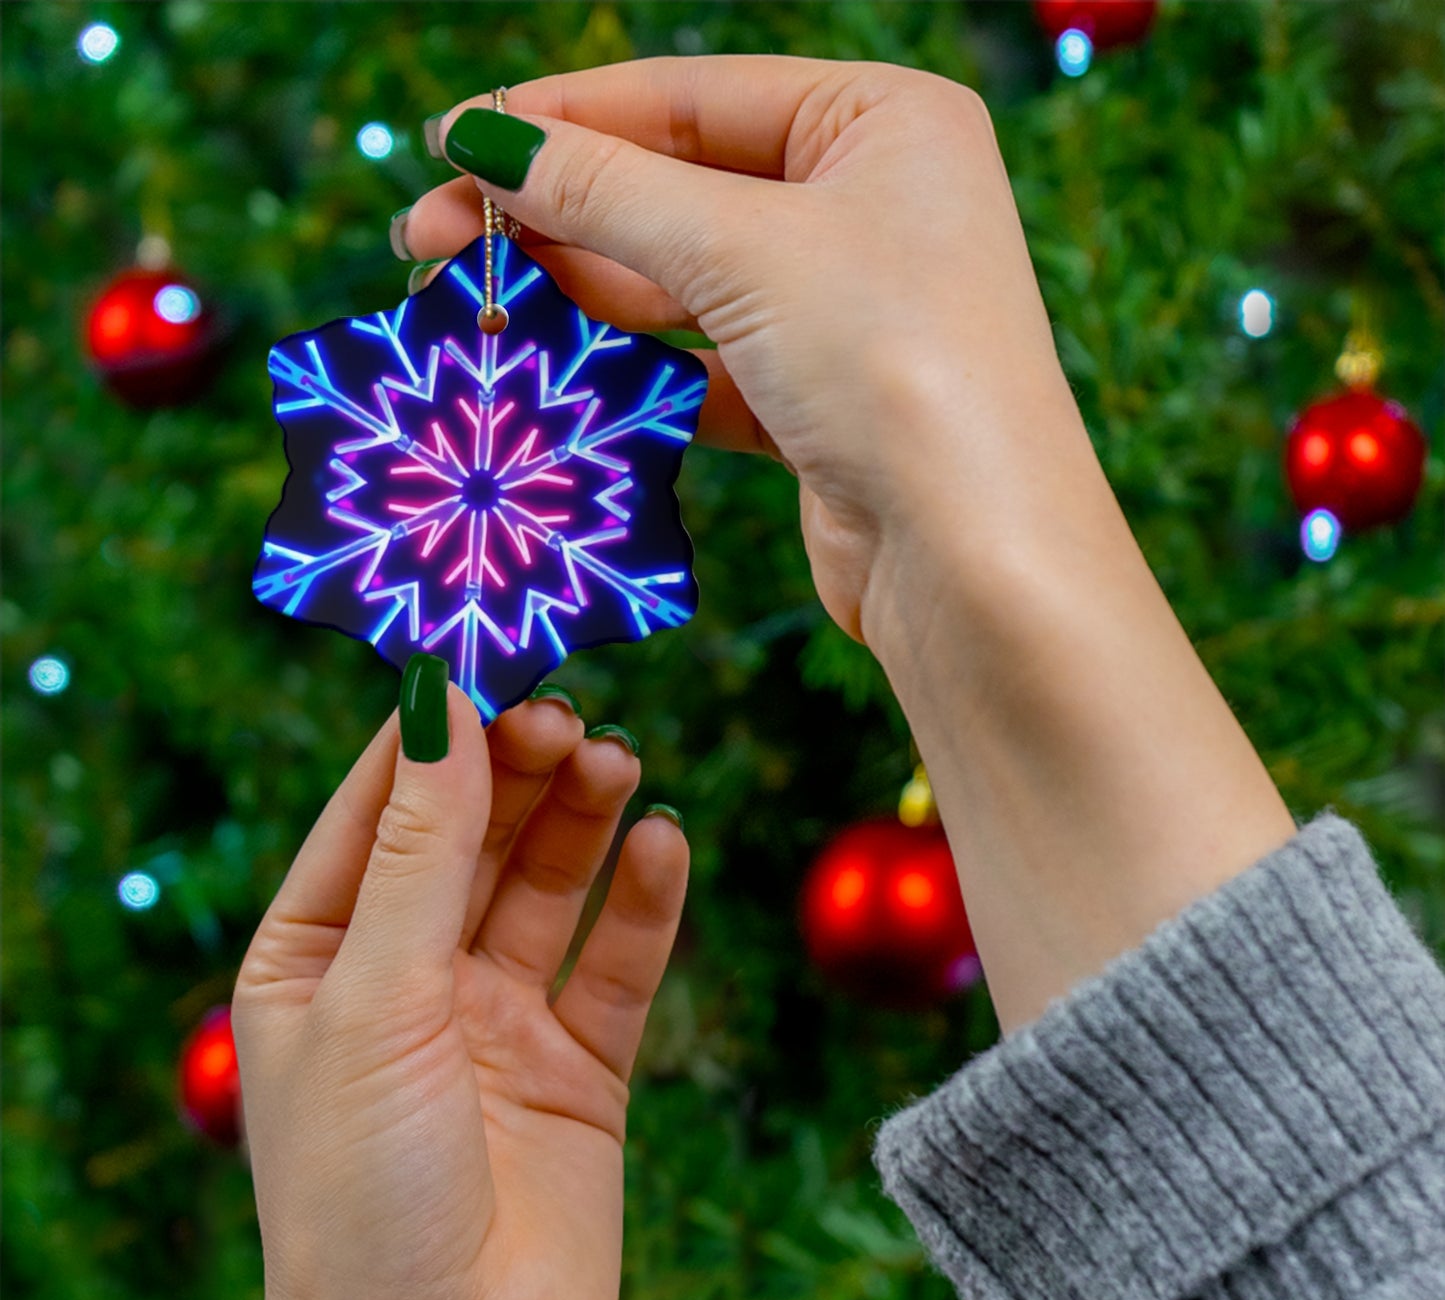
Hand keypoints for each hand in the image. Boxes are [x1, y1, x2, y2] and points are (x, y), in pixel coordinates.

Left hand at [232, 681, 686, 1299]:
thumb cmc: (364, 1196)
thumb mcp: (377, 999)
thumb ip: (420, 851)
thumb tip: (439, 703)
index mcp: (318, 958)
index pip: (377, 810)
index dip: (432, 733)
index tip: (488, 653)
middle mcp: (408, 979)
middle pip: (473, 837)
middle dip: (519, 770)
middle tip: (571, 712)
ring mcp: (497, 1021)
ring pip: (549, 886)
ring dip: (584, 820)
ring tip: (620, 761)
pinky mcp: (579, 1067)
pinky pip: (617, 962)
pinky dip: (644, 902)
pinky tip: (665, 844)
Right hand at [401, 56, 1086, 644]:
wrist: (973, 559)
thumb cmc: (893, 365)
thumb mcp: (743, 250)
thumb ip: (608, 191)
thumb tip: (484, 141)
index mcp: (882, 121)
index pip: (688, 97)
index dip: (561, 117)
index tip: (450, 142)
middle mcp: (869, 203)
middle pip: (677, 188)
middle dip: (553, 212)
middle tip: (427, 236)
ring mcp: (844, 308)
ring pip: (682, 280)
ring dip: (579, 290)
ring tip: (470, 299)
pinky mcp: (817, 401)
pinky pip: (701, 363)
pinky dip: (630, 367)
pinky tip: (550, 367)